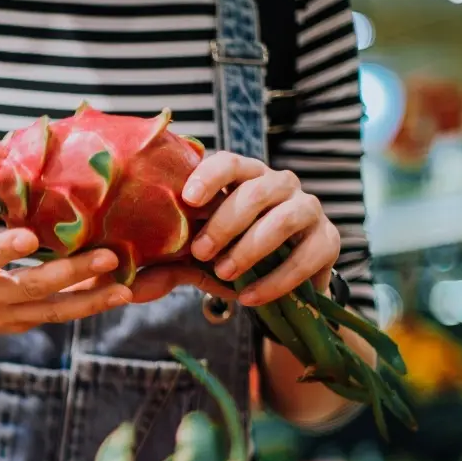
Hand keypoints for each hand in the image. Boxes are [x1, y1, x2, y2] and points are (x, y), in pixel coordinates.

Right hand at [0, 179, 133, 342]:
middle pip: (30, 288)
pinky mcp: (21, 325)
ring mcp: (4, 316)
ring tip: (124, 289)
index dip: (4, 250)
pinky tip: (117, 295)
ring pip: (50, 311)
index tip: (31, 237)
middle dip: (70, 274)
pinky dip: (87, 306)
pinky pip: (57, 316)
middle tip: (109, 257)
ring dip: (90, 301)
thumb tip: (3, 146)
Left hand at [181, 152, 339, 305]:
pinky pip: (304, 258)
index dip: (209, 176)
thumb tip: (133, 289)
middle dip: (224, 224)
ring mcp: (308, 208)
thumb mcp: (201, 256)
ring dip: (249, 249)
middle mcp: (280, 184)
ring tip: (224, 273)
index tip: (188, 199)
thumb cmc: (232, 253)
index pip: (230, 162)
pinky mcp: (328, 239)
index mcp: (246, 176)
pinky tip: (249, 297)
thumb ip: (172, 264)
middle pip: (254, 192)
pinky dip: (274, 281)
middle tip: (201, 252)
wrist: (281, 280)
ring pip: (281, 221)